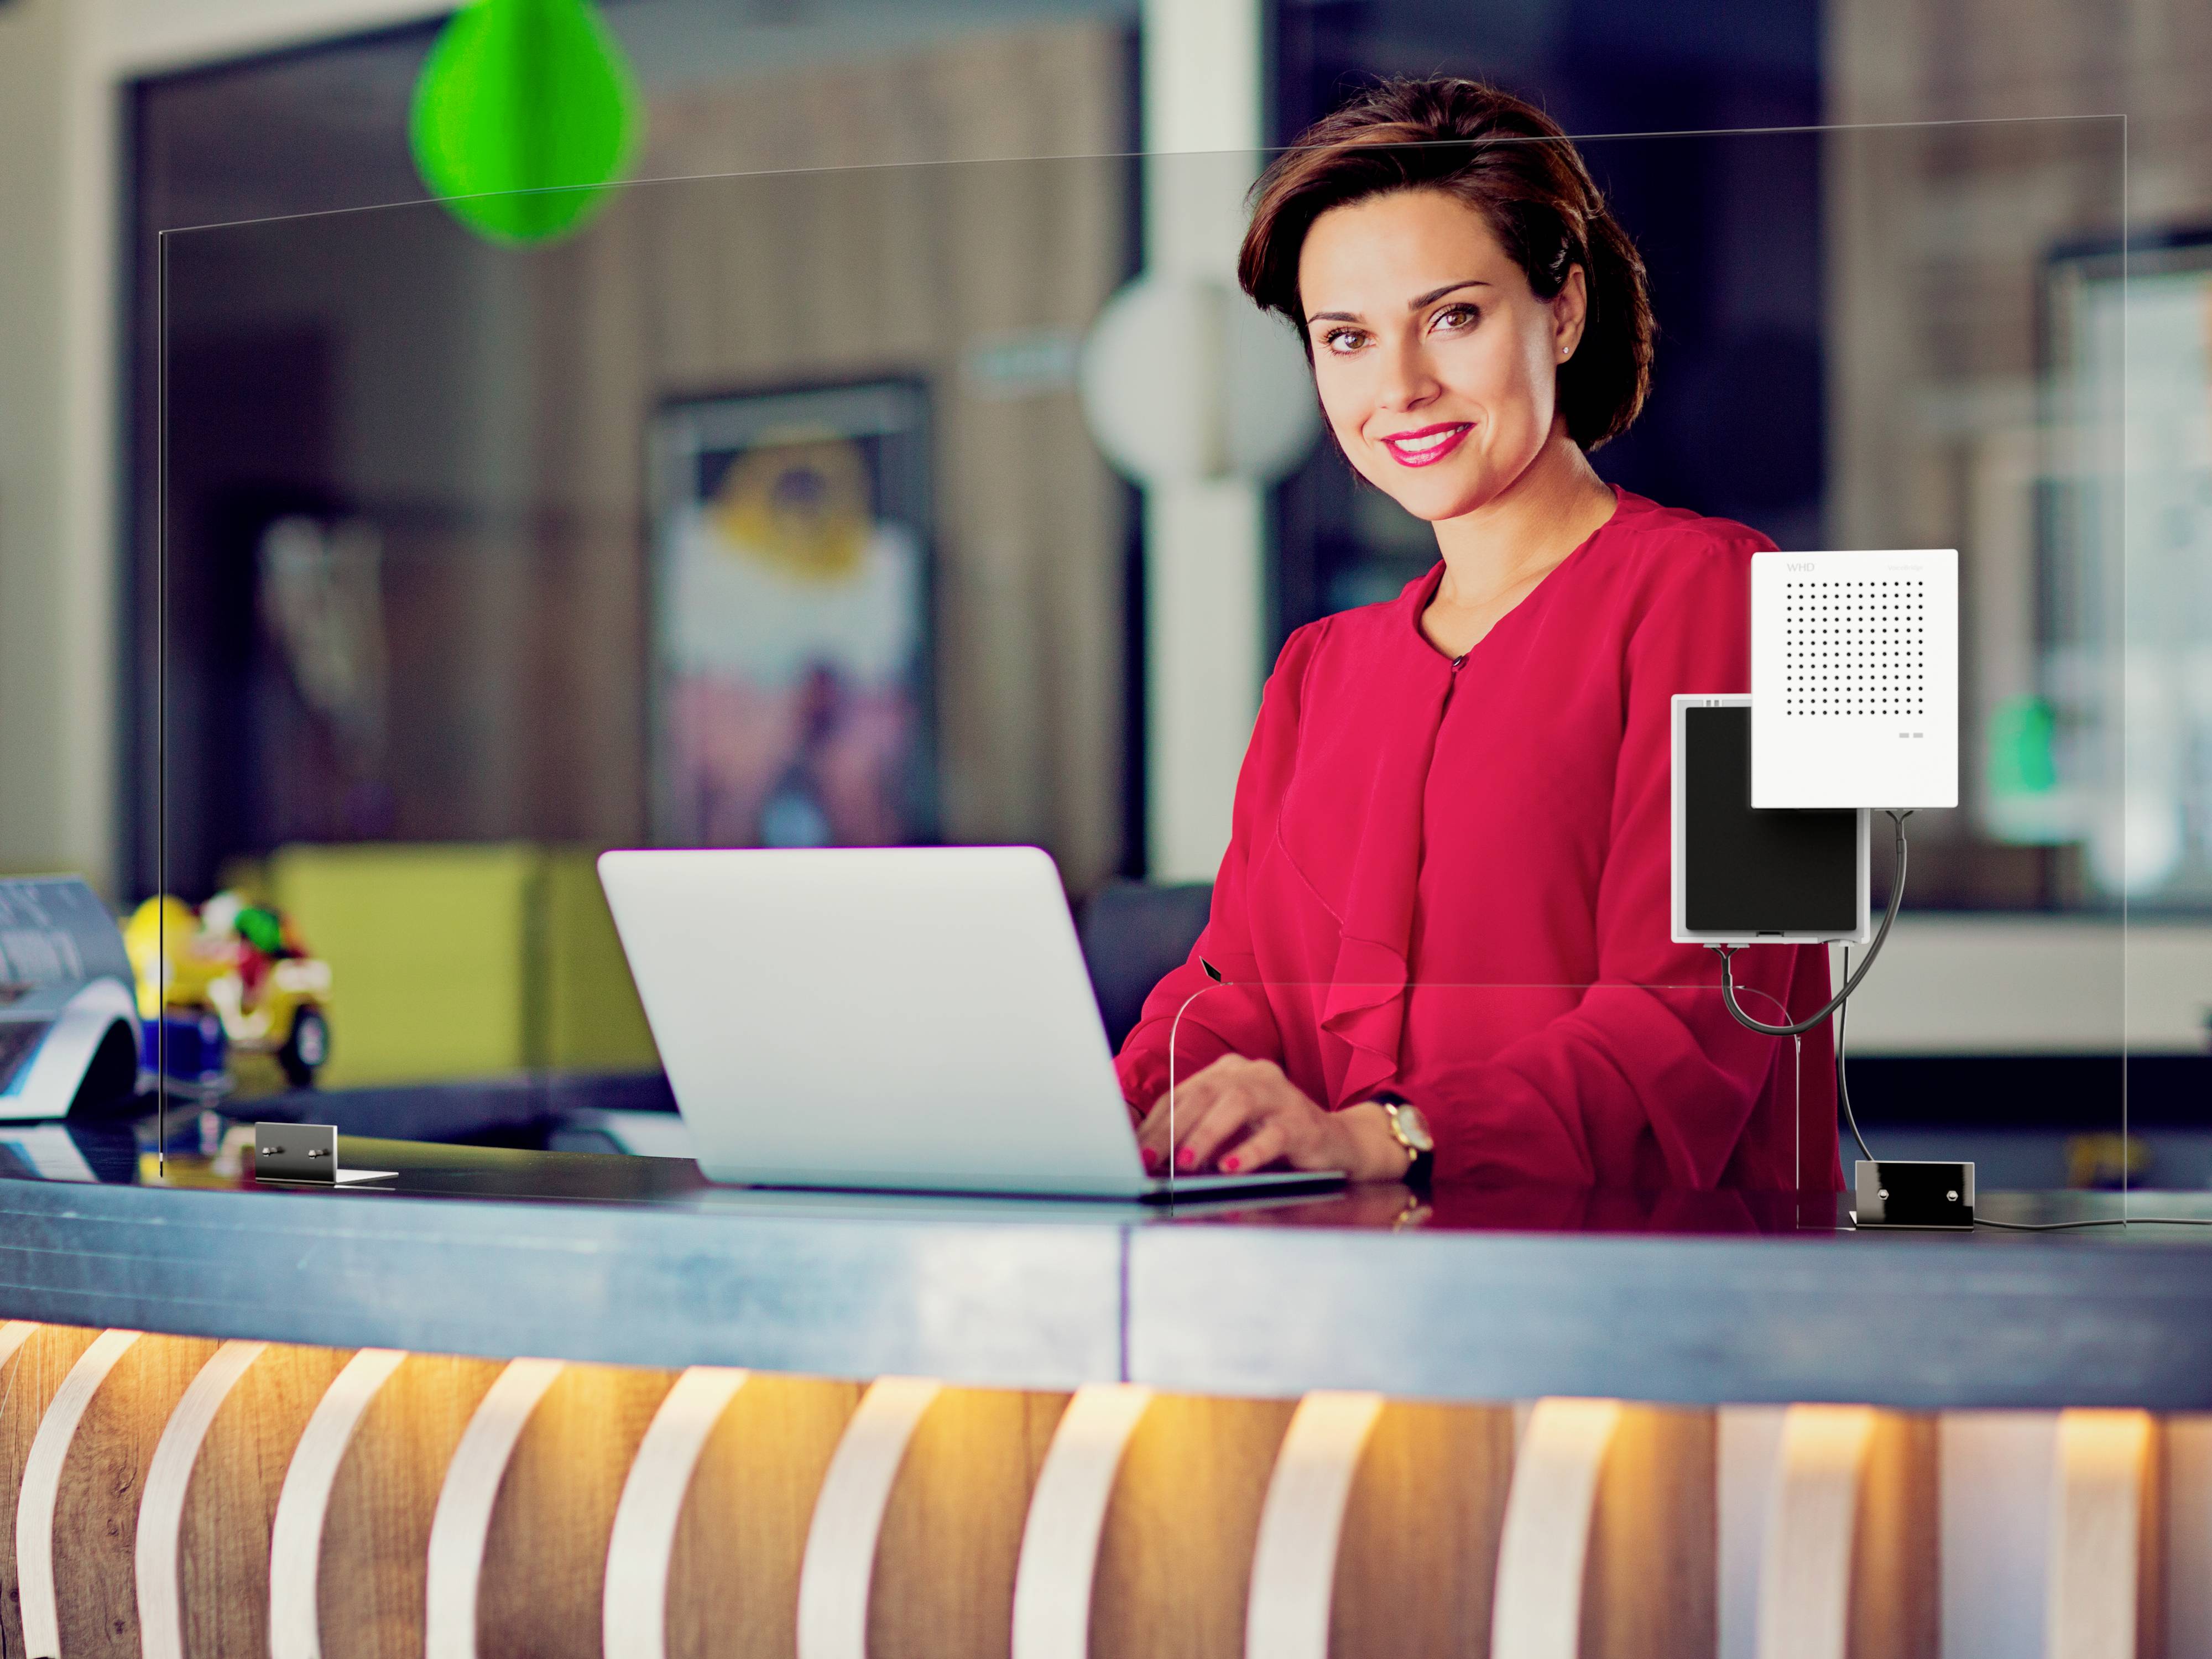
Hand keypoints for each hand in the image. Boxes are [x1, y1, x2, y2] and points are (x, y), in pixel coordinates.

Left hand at [1135, 1055, 1410, 1182]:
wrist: (1337, 1144)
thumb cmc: (1272, 1140)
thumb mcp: (1229, 1135)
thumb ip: (1195, 1136)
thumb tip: (1150, 1157)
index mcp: (1228, 1072)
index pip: (1182, 1094)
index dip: (1155, 1123)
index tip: (1135, 1151)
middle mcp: (1253, 1074)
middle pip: (1204, 1093)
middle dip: (1171, 1129)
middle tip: (1150, 1158)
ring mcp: (1280, 1095)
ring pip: (1237, 1104)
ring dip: (1207, 1134)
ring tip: (1186, 1162)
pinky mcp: (1303, 1122)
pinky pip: (1274, 1135)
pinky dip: (1249, 1152)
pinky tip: (1230, 1168)